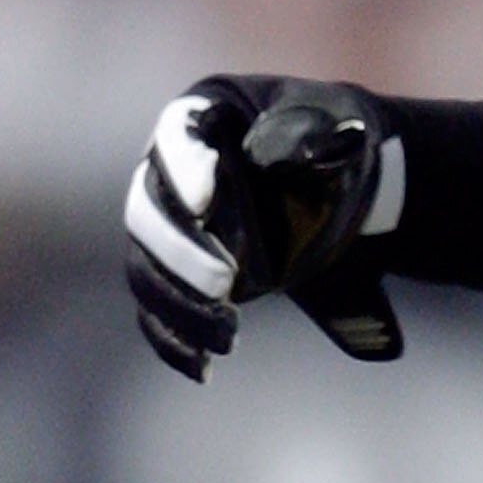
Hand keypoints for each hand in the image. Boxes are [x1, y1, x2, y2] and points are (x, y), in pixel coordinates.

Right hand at [123, 74, 406, 380]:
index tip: (208, 203)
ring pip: (146, 267)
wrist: (334, 185)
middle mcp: (168, 171)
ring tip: (228, 334)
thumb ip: (320, 138)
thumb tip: (313, 152)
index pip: (177, 135)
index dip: (186, 167)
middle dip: (182, 252)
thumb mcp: (337, 126)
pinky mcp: (174, 274)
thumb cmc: (330, 142)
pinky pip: (155, 310)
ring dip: (178, 304)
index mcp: (202, 115)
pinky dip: (173, 340)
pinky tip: (203, 367)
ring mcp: (166, 226)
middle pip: (148, 212)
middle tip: (227, 285)